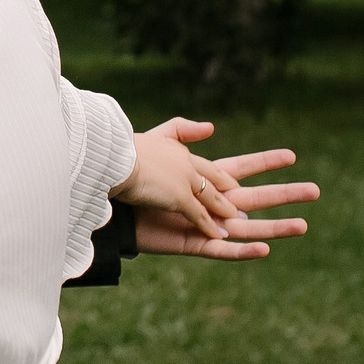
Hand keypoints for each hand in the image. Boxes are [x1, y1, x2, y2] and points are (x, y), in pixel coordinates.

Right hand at [109, 120, 242, 240]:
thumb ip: (178, 130)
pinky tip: (220, 235)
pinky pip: (199, 216)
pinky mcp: (179, 198)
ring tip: (244, 221)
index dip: (220, 174)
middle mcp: (186, 165)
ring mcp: (185, 182)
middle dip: (233, 186)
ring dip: (228, 210)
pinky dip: (209, 226)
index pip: (204, 164)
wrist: (110, 157)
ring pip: (214, 199)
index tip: (232, 182)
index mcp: (177, 151)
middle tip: (253, 195)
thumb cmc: (119, 148)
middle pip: (216, 177)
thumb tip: (210, 128)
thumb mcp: (152, 136)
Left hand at [131, 119, 319, 260]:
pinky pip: (225, 251)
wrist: (115, 204)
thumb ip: (182, 134)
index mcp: (205, 180)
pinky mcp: (196, 244)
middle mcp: (213, 204)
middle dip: (285, 194)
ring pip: (249, 228)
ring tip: (304, 225)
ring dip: (276, 227)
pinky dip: (244, 251)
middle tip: (316, 190)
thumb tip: (211, 126)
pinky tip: (265, 248)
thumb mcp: (159, 148)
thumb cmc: (135, 179)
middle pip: (257, 198)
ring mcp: (208, 226)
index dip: (266, 162)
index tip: (292, 155)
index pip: (243, 169)